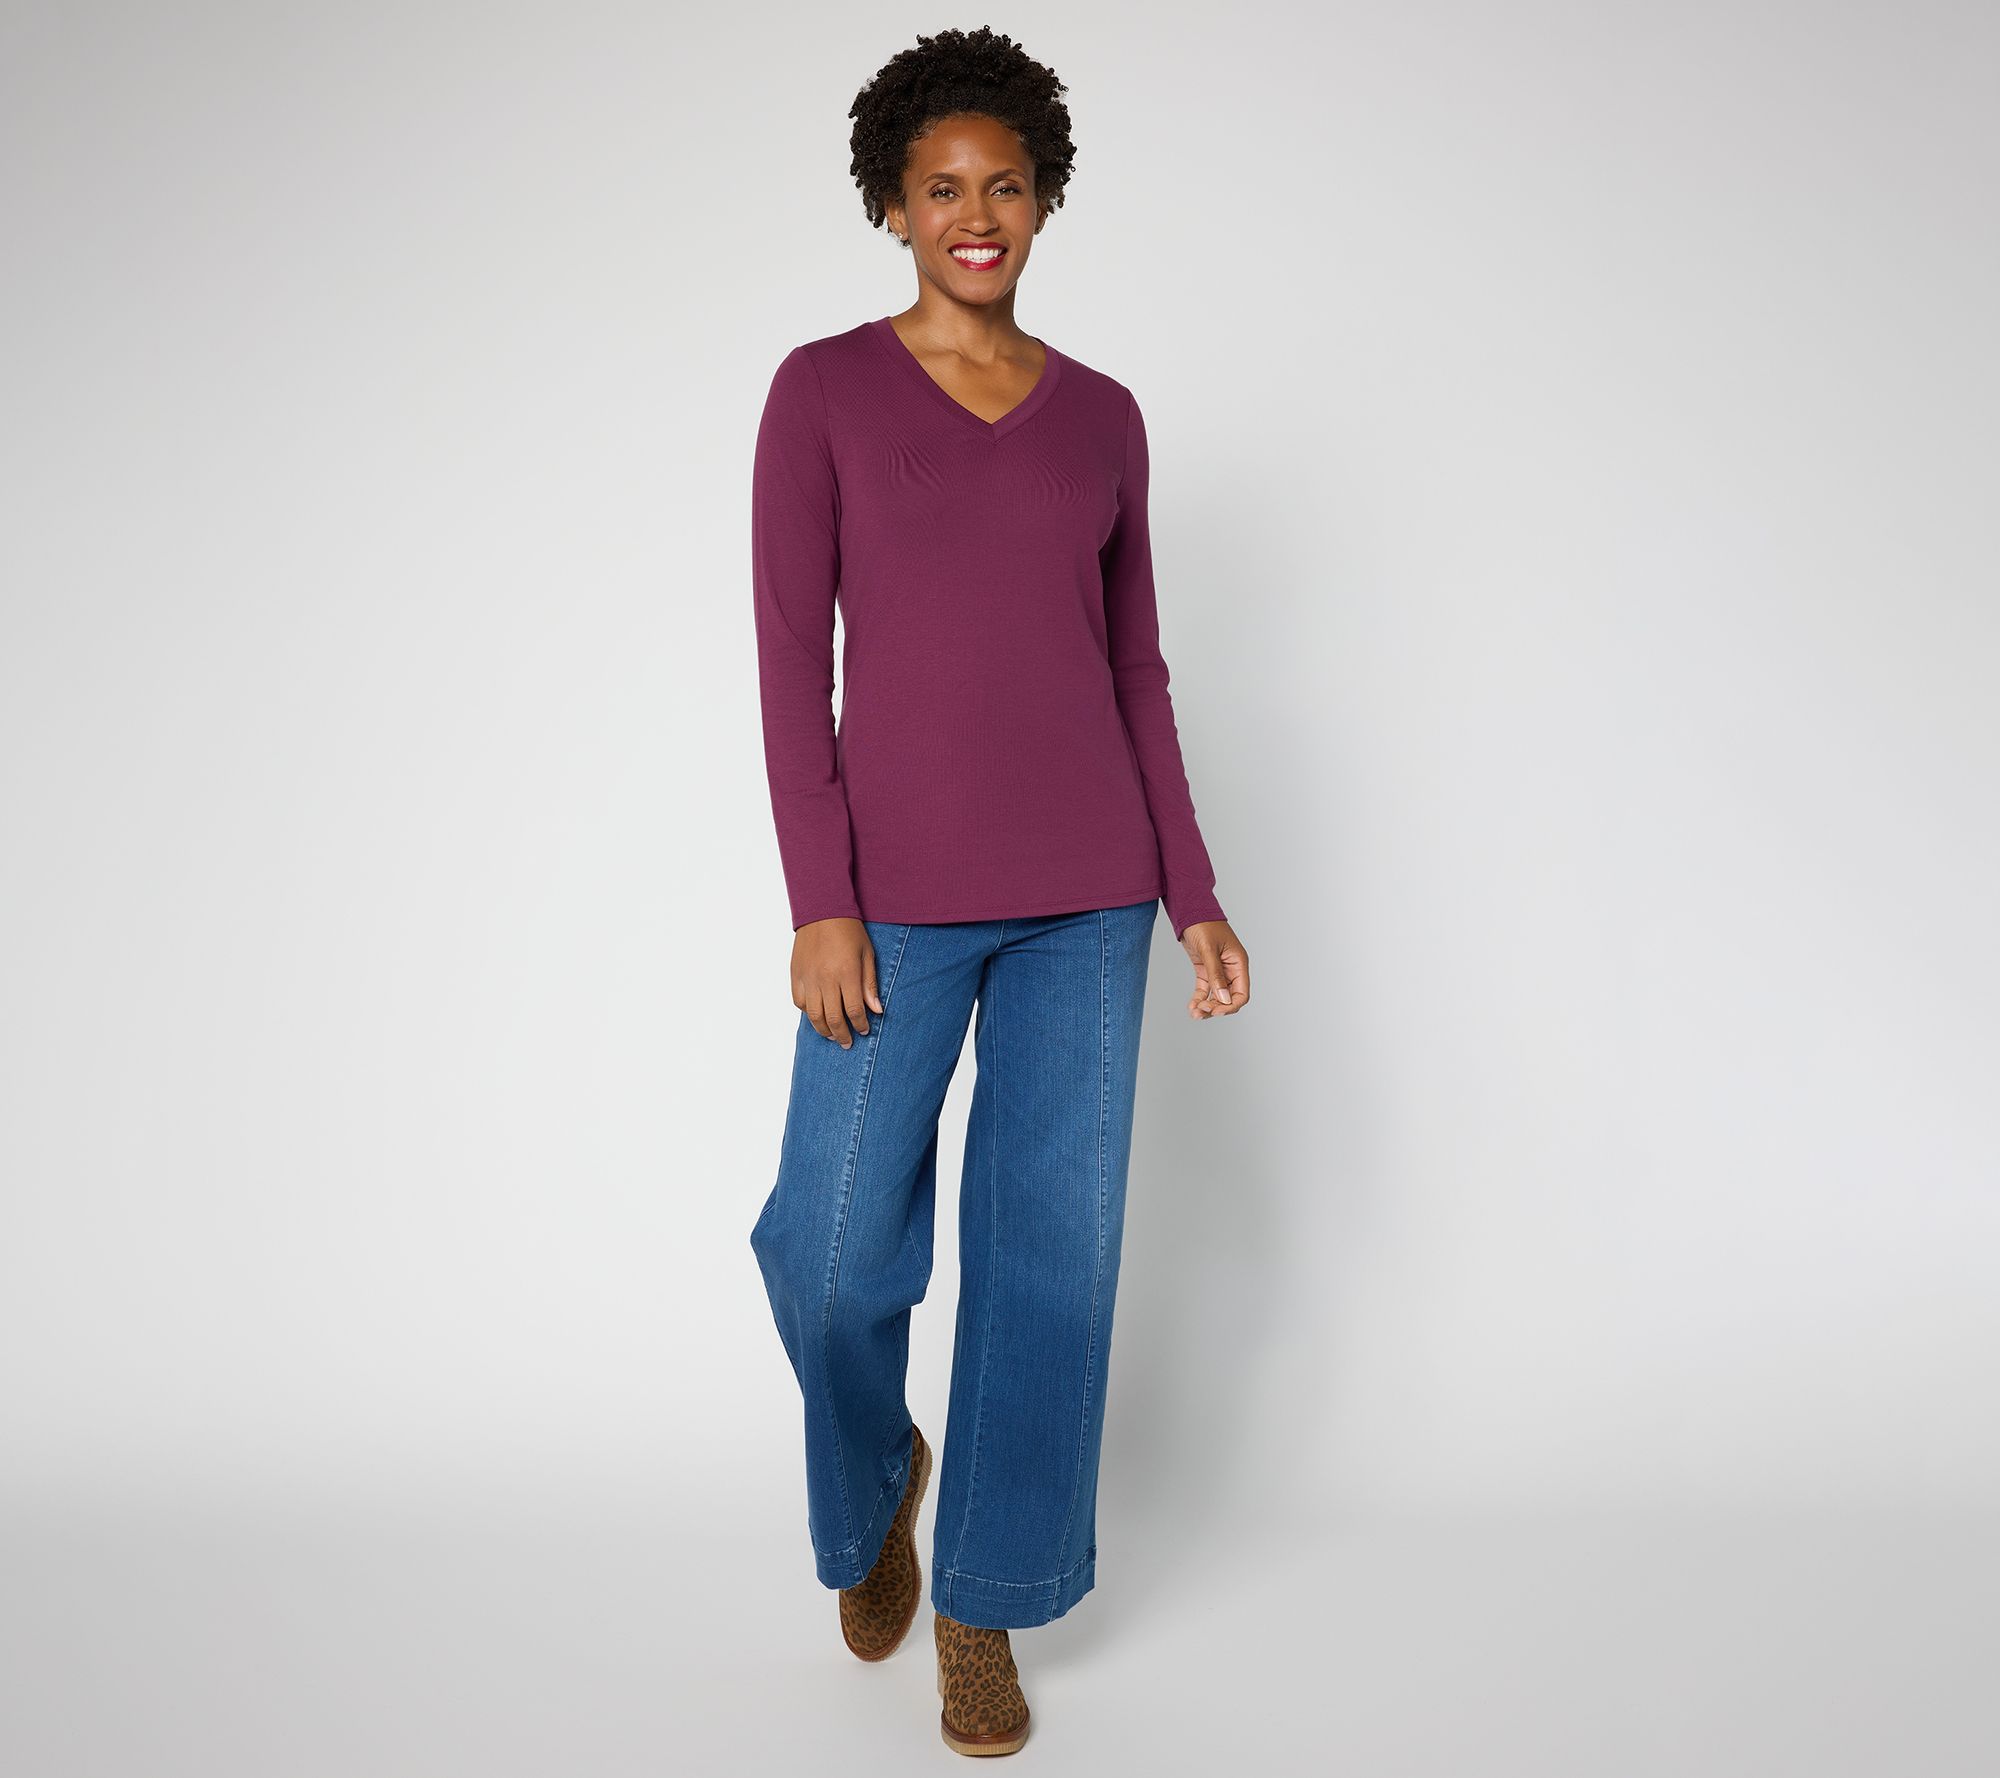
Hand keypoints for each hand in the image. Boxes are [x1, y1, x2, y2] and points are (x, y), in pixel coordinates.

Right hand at [791, 918, 883, 1046]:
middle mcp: (825, 979)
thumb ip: (869, 984)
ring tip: (832, 1036)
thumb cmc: (850, 931)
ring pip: (814, 1016)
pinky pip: (800, 1002)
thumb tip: (876, 1010)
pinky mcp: (796, 974)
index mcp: (846, 973)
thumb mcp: (867, 955)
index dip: (860, 1025)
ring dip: (824, 1030)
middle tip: (847, 1043)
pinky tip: (817, 1015)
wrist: (822, 910)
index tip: (864, 1031)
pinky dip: (808, 1013)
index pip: (854, 1011)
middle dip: (842, 1035)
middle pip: (833, 1019)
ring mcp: (808, 978)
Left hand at [1181, 921, 1248, 1019]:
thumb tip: (1223, 999)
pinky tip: (1192, 1006)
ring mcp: (1218, 970)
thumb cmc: (1203, 924)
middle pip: (1229, 998)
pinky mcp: (1205, 969)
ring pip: (1217, 996)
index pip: (1242, 993)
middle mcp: (1231, 969)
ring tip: (1194, 1013)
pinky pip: (1205, 989)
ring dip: (1207, 1006)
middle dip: (1216, 1008)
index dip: (1230, 1006)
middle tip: (1201, 1010)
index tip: (1216, 1011)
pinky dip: (1199, 998)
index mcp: (1238, 963)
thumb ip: (1216, 975)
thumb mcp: (1209, 950)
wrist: (1189, 910)